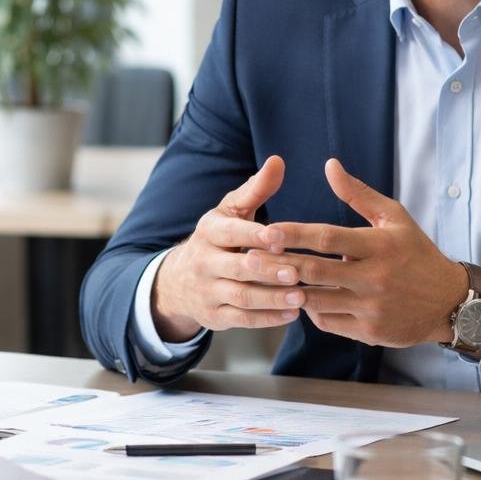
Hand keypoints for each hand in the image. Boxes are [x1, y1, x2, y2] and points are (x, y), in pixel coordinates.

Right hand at [150, 155, 306, 340]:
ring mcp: (208, 291)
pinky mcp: (214, 316)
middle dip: (267, 271)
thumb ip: (256, 189)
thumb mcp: (231, 211)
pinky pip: (242, 319)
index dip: (253, 235)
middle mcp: (204, 261)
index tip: (279, 237)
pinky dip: (267, 318)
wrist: (180, 280)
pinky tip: (292, 314)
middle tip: (297, 272)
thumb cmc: (220, 238)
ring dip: (271, 298)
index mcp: (209, 231)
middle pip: (237, 268)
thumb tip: (278, 161)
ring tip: (300, 297)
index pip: (230, 232)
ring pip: (240, 296)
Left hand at [270, 159, 469, 347]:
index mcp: (380, 245)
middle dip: (280, 265)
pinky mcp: (370, 332)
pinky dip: (310, 311)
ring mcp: (371, 308)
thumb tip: (329, 165)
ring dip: (289, 290)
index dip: (295, 234)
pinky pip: (328, 323)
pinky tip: (297, 298)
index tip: (268, 230)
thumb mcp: (394, 218)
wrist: (450, 302)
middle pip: (316, 271)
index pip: (328, 238)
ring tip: (263, 280)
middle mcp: (375, 277)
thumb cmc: (417, 254)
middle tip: (249, 258)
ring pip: (317, 301)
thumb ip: (358, 194)